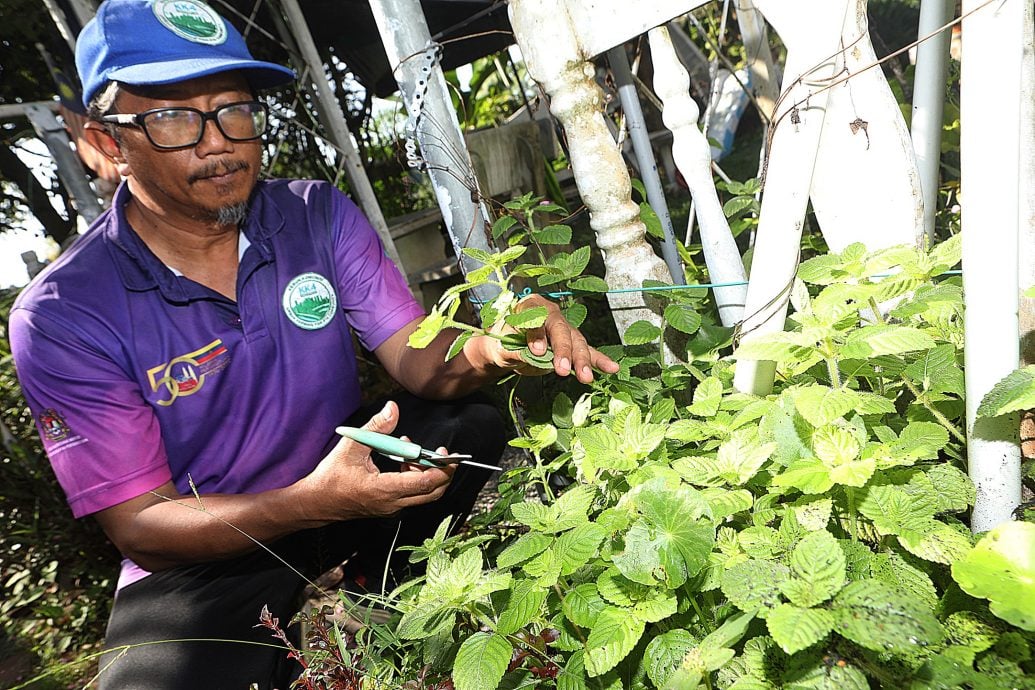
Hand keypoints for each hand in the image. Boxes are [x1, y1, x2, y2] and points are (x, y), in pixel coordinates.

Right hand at [299, 401, 454, 521]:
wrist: (315, 503)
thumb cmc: (330, 477)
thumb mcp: (352, 446)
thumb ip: (376, 427)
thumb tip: (392, 408)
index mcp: (384, 490)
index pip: (424, 483)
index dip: (440, 468)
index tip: (445, 453)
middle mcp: (391, 503)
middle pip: (432, 493)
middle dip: (441, 472)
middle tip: (439, 453)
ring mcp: (391, 508)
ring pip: (423, 494)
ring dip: (424, 471)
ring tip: (408, 448)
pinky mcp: (388, 507)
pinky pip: (411, 494)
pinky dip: (414, 477)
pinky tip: (401, 459)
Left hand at [466, 294, 619, 383]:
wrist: (504, 347)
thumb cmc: (502, 340)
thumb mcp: (501, 345)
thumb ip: (515, 349)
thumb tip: (533, 354)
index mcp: (530, 306)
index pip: (537, 317)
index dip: (538, 334)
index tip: (537, 351)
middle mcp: (551, 314)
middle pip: (561, 330)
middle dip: (564, 350)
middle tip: (562, 369)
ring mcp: (564, 329)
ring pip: (577, 342)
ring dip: (582, 361)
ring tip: (585, 377)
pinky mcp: (571, 345)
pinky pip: (587, 352)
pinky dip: (599, 361)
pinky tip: (612, 368)